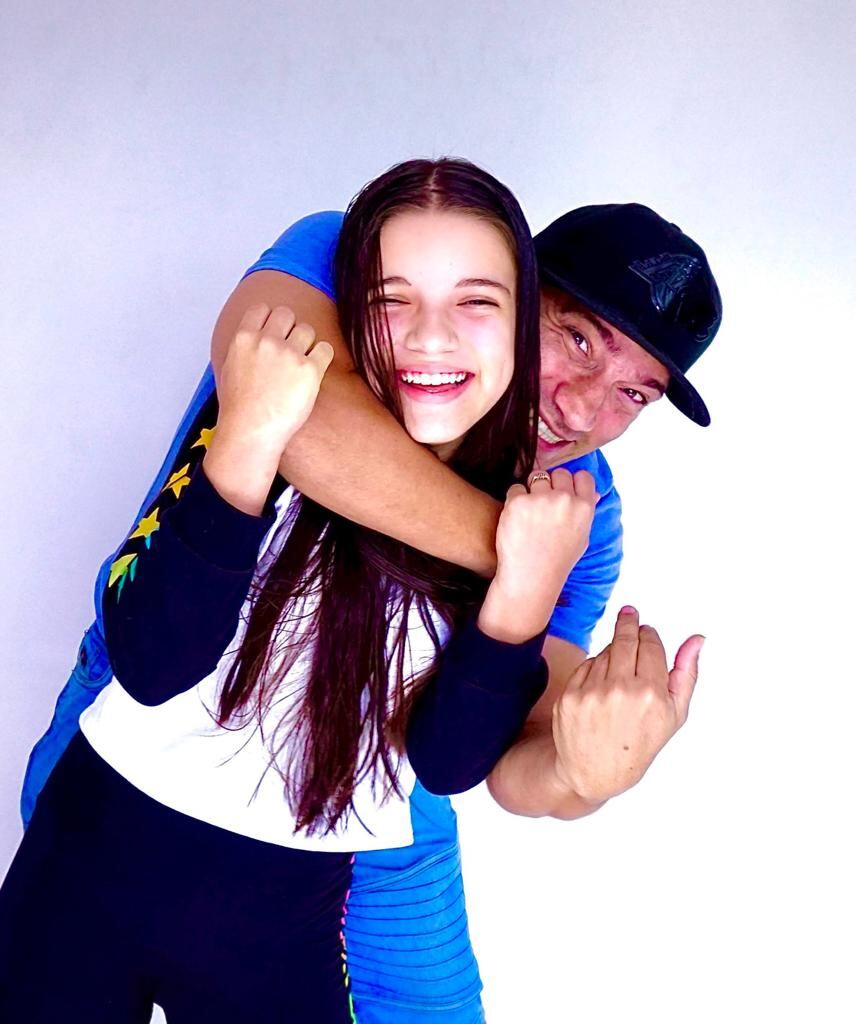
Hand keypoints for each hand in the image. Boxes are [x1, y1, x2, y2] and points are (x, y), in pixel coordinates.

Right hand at [214, 304, 333, 455]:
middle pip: (287, 314)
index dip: (271, 319)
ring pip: (307, 329)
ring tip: (301, 363)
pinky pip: (325, 348)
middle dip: (290, 328)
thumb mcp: (229, 367)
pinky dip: (322, 357)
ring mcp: (289, 354)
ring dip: (306, 342)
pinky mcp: (310, 370)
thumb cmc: (238, 407)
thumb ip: (243, 347)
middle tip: (290, 348)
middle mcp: (267, 341)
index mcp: (244, 338)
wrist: (251, 431)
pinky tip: (315, 370)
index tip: (275, 332)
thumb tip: (253, 336)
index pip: (263, 308)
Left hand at [478, 468, 596, 642]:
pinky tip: (516, 520)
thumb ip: (586, 512)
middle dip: (550, 485)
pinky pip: (515, 489)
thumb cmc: (556, 561)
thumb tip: (593, 492)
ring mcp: (541, 500)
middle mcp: (565, 500)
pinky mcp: (518, 502)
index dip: (571, 482)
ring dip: (531, 490)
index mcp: (584, 508)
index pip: (582, 476)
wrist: (530, 578)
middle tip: (543, 506)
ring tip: (529, 514)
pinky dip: (514, 501)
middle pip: (558, 473)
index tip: (563, 493)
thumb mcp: (581, 538)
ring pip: (536, 477)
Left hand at [551, 606, 703, 802]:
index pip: (651, 645)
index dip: (649, 635)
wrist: (595, 772)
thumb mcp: (674, 716)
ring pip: (605, 651)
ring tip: (618, 668)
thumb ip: (686, 674)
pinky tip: (602, 684)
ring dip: (613, 651)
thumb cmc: (639, 744)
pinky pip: (586, 665)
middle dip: (629, 623)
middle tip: (629, 614)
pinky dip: (594, 668)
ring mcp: (593, 692)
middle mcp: (622, 691)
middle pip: (626, 639)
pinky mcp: (570, 696)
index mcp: (652, 695)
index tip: (647, 631)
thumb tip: (697, 639)